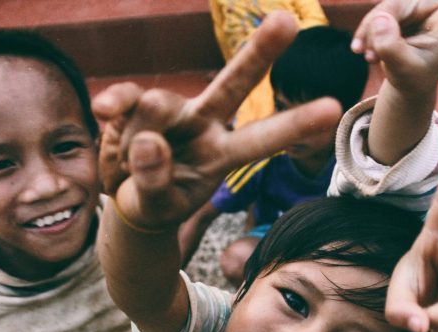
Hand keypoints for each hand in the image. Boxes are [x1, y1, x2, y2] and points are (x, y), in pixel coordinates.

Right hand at [92, 11, 341, 230]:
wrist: (127, 198)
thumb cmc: (156, 202)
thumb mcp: (157, 205)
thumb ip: (155, 180)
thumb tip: (150, 139)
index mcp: (224, 155)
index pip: (262, 138)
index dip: (295, 123)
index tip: (333, 108)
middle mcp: (205, 124)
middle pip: (233, 84)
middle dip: (258, 54)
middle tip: (287, 21)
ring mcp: (174, 111)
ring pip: (161, 103)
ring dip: (141, 130)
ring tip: (130, 157)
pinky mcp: (138, 104)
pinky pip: (127, 98)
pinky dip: (115, 104)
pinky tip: (104, 112)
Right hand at [351, 0, 437, 95]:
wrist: (407, 84)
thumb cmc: (416, 80)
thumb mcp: (405, 71)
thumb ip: (393, 48)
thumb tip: (379, 19)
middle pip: (403, 2)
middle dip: (381, 23)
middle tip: (369, 54)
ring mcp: (418, 6)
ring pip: (387, 5)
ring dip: (370, 31)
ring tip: (368, 56)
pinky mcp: (401, 9)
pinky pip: (379, 12)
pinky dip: (367, 31)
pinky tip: (362, 50)